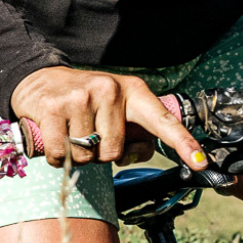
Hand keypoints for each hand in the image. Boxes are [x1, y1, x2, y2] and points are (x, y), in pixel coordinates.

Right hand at [9, 66, 208, 170]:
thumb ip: (133, 134)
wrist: (41, 79)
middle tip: (88, 134)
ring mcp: (81, 97)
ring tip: (70, 131)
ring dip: (77, 155)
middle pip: (114, 152)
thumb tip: (138, 154)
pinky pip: (61, 155)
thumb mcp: (114, 110)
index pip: (162, 121)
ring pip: (87, 156)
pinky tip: (54, 136)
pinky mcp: (54, 107)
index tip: (201, 163)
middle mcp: (110, 90)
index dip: (183, 143)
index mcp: (133, 91)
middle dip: (100, 154)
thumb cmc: (85, 101)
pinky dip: (57, 157)